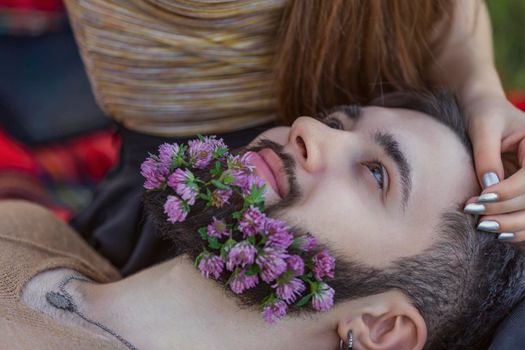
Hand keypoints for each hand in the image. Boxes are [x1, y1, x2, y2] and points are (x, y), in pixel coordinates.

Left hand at [463, 95, 524, 242]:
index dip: (508, 191)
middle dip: (505, 209)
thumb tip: (489, 186)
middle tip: (475, 214)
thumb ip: (486, 156)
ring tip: (483, 225)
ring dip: (512, 224)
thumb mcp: (483, 127)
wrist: (486, 112)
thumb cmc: (484, 114)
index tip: (481, 198)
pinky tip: (500, 232)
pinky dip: (519, 228)